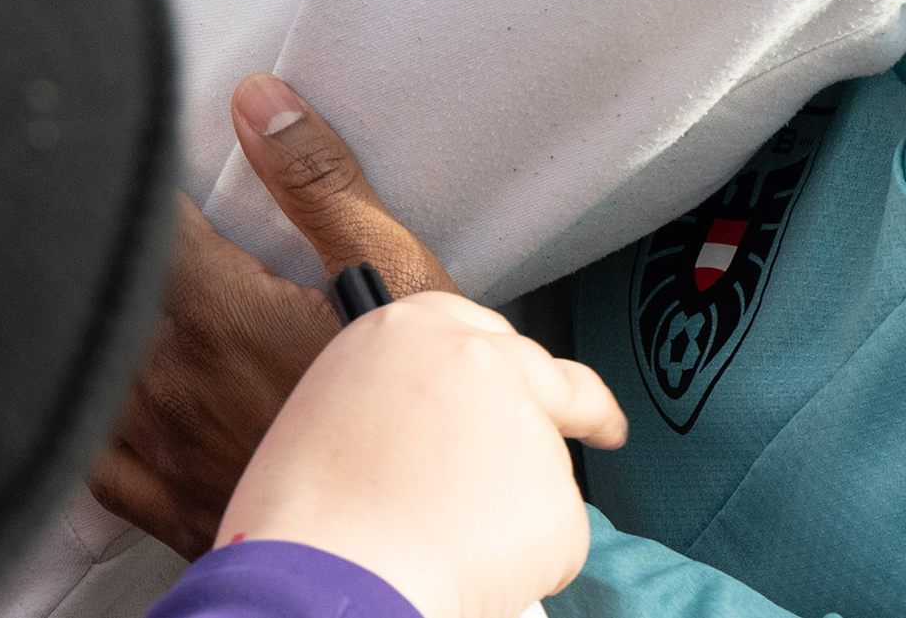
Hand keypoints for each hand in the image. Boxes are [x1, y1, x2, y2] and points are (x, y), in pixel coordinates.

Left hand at [91, 78, 456, 557]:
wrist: (396, 542)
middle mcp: (166, 376)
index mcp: (214, 308)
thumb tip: (262, 104)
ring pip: (82, 362)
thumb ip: (317, 180)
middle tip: (98, 194)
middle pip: (98, 283)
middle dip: (99, 233)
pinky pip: (87, 448)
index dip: (126, 166)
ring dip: (86, 312)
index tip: (121, 135)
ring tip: (90, 273)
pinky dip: (78, 404)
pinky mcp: (156, 499)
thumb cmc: (404, 410)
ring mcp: (152, 444)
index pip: (142, 213)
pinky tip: (88, 386)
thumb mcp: (388, 272)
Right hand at [218, 290, 626, 617]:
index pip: (481, 331)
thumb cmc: (303, 518)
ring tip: (444, 547)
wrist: (323, 576)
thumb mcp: (335, 409)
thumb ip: (398, 395)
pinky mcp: (556, 492)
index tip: (538, 379)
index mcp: (410, 329)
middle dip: (576, 405)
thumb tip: (430, 431)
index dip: (508, 364)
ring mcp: (525, 418)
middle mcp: (477, 356)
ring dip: (517, 506)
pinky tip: (469, 576)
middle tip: (602, 428)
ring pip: (545, 465)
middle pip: (547, 373)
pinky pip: (552, 540)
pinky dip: (526, 568)